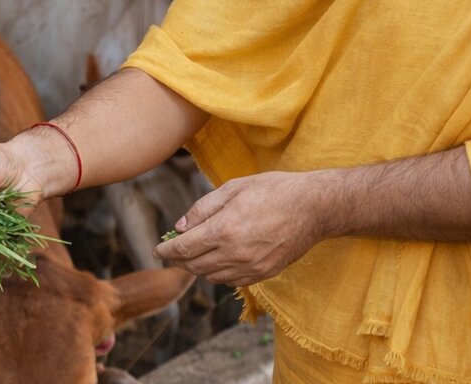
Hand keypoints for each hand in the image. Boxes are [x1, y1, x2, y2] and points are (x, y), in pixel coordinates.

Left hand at [153, 170, 332, 287]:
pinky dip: (217, 275)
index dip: (166, 251)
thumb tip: (180, 228)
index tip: (157, 250)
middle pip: (194, 266)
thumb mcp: (233, 188)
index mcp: (224, 229)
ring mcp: (251, 267)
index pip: (184, 248)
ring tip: (192, 256)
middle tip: (172, 252)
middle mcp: (235, 253)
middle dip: (178, 260)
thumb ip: (202, 209)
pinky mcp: (264, 274)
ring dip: (197, 268)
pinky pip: (231, 281)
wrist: (313, 208)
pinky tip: (216, 262)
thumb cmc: (273, 190)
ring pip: (211, 277)